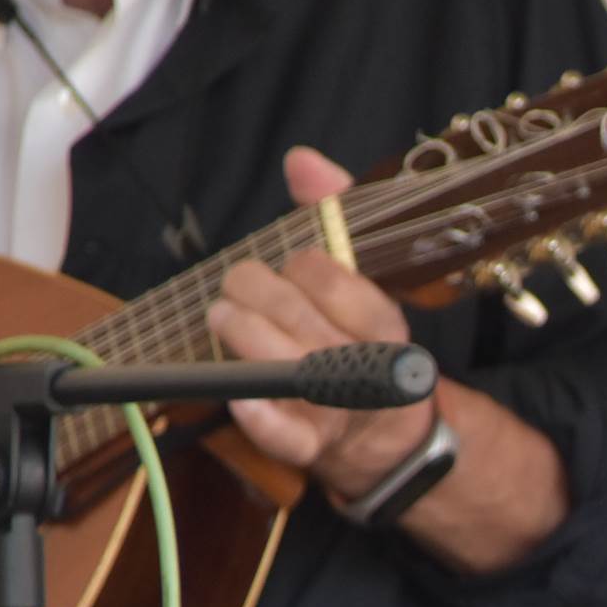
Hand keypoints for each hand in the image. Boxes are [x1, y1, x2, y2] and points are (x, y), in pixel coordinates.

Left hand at [205, 146, 438, 505]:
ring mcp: (339, 410)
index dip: (304, 267)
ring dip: (244, 336)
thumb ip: (334, 213)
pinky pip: (286, 435)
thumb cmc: (358, 339)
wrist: (382, 428)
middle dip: (257, 294)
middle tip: (235, 287)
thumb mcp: (359, 274)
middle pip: (301, 319)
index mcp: (384, 325)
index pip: (335, 281)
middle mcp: (366, 367)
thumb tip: (302, 160)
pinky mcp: (310, 446)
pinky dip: (260, 417)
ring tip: (222, 317)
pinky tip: (239, 396)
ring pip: (287, 369)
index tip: (294, 267)